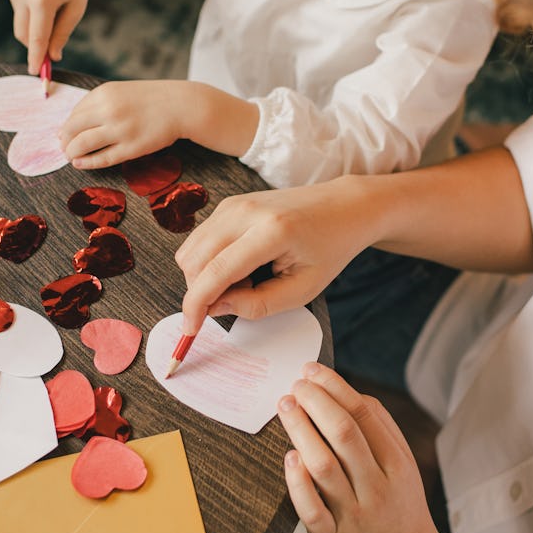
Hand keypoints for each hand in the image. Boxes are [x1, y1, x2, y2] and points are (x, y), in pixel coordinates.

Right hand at [8, 0, 96, 74]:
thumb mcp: (76, 7)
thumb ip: (62, 33)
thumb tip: (52, 56)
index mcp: (42, 0)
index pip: (37, 38)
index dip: (37, 59)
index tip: (37, 75)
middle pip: (26, 37)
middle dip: (37, 48)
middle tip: (53, 55)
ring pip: (22, 28)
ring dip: (36, 33)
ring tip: (57, 17)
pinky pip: (22, 16)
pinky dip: (34, 20)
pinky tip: (49, 5)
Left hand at [60, 78, 260, 169]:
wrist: (182, 105)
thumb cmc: (151, 99)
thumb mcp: (122, 92)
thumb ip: (99, 104)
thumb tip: (74, 124)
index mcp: (104, 93)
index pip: (74, 113)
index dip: (66, 127)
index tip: (65, 135)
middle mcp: (109, 110)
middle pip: (72, 129)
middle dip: (64, 141)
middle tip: (64, 148)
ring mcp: (120, 130)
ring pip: (82, 144)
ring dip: (71, 152)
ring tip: (71, 157)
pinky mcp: (132, 148)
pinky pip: (102, 158)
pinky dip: (87, 162)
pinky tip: (80, 164)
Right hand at [176, 176, 372, 331]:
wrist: (342, 207)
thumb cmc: (329, 249)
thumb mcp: (303, 289)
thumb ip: (258, 305)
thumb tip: (215, 308)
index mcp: (271, 231)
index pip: (217, 270)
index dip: (196, 304)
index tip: (190, 329)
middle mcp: (246, 211)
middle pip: (195, 260)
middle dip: (202, 292)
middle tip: (241, 298)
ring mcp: (233, 203)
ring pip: (191, 250)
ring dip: (206, 277)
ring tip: (246, 280)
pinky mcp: (228, 204)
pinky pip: (200, 240)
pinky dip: (209, 262)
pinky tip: (241, 266)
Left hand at [277, 364, 445, 532]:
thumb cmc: (399, 505)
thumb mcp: (403, 465)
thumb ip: (382, 428)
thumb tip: (348, 392)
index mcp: (397, 465)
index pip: (364, 415)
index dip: (335, 387)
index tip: (311, 370)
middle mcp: (377, 489)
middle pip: (344, 434)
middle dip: (316, 402)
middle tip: (294, 385)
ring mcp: (354, 516)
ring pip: (324, 467)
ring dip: (301, 431)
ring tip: (285, 407)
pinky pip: (311, 510)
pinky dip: (297, 483)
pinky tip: (289, 457)